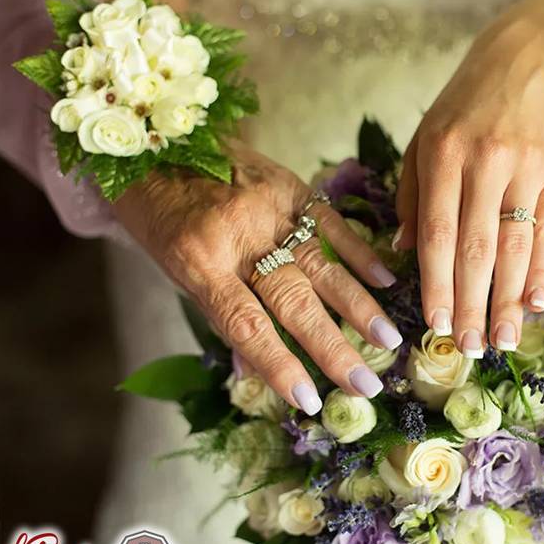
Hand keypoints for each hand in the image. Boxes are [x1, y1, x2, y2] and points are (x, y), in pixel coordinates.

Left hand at [112, 147, 401, 414]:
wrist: (155, 142)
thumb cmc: (159, 215)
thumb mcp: (174, 269)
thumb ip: (222, 311)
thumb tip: (258, 364)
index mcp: (199, 262)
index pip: (247, 325)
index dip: (280, 365)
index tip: (310, 401)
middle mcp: (238, 236)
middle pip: (293, 300)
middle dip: (333, 347)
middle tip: (366, 384)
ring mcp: (268, 208)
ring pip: (320, 264)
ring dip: (358, 306)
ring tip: (389, 339)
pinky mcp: (289, 185)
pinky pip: (330, 223)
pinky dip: (358, 253)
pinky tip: (385, 280)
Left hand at [394, 0, 543, 356]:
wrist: (527, 54)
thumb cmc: (464, 103)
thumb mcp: (424, 138)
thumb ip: (413, 195)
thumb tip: (407, 254)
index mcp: (443, 152)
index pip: (439, 234)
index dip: (438, 285)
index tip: (435, 326)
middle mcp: (486, 160)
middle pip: (478, 249)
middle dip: (473, 305)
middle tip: (471, 348)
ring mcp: (528, 165)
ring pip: (518, 246)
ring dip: (511, 300)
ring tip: (504, 340)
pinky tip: (540, 302)